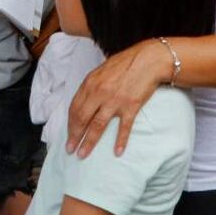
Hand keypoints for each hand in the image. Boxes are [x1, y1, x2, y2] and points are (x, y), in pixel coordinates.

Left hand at [65, 38, 173, 157]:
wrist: (147, 60)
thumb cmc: (124, 64)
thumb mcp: (100, 72)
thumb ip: (91, 87)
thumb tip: (84, 102)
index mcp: (89, 84)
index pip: (74, 108)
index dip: (70, 123)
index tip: (68, 135)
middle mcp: (99, 93)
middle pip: (82, 119)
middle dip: (74, 136)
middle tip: (70, 150)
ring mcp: (115, 101)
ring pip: (97, 126)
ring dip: (88, 142)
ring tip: (82, 155)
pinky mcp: (131, 107)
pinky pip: (124, 128)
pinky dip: (120, 141)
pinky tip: (117, 152)